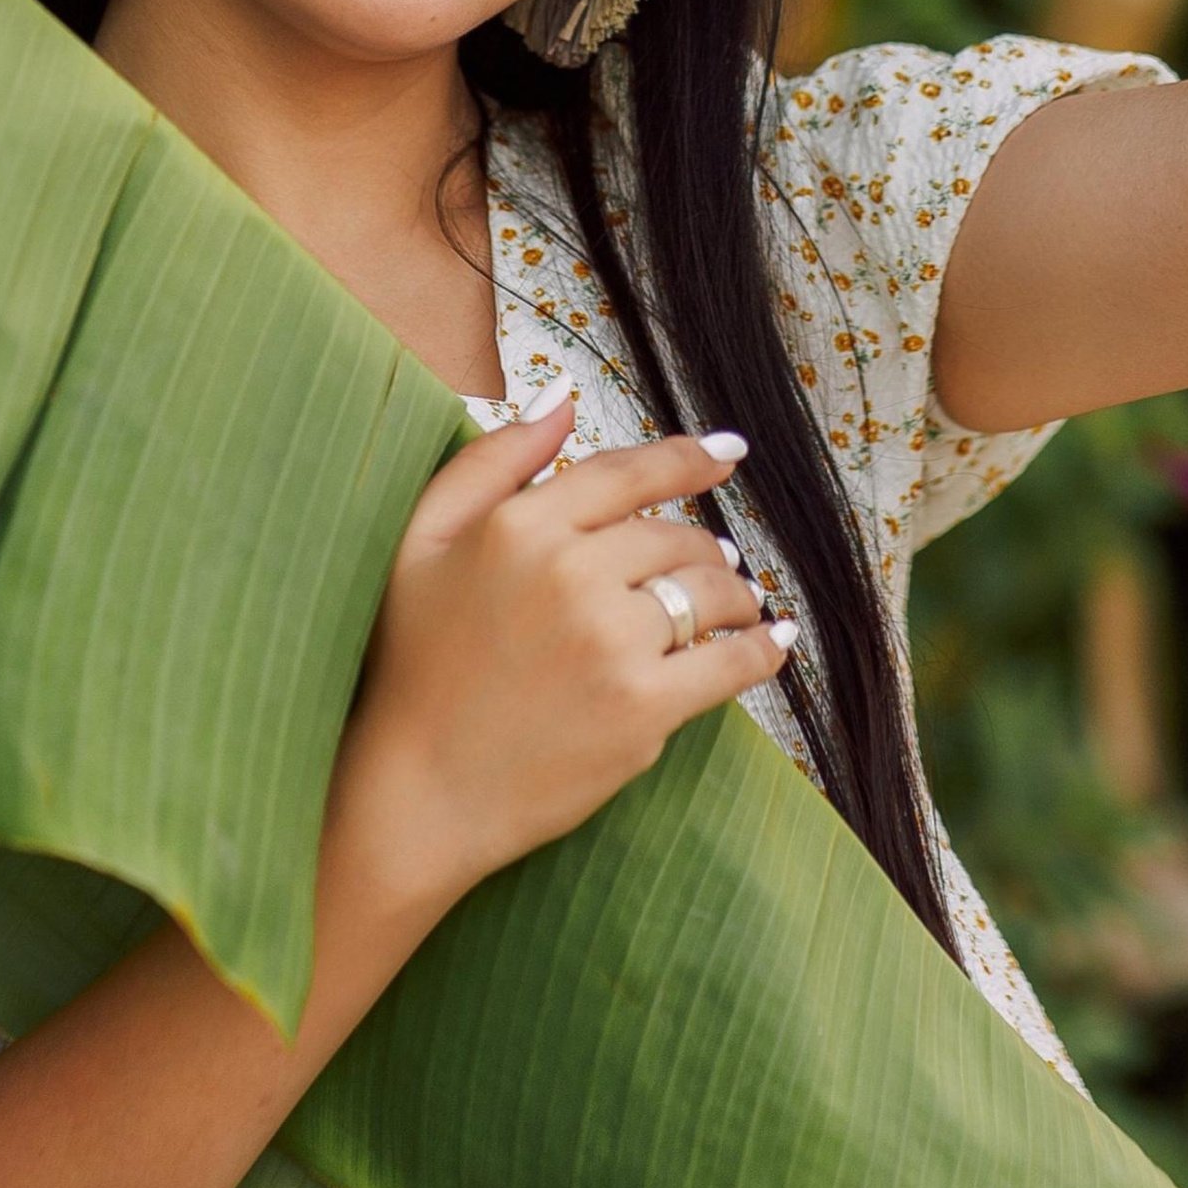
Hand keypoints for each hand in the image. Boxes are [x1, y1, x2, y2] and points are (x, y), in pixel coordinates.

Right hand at [335, 398, 789, 911]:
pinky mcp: (643, 708)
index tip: (728, 452)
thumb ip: (493, 459)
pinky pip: (730, 664)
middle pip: (675, 536)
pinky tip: (774, 642)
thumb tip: (560, 394)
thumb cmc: (414, 666)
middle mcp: (571, 573)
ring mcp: (612, 642)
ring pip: (710, 592)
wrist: (416, 793)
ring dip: (734, 595)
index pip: (628, 474)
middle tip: (708, 561)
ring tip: (737, 604)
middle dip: (700, 545)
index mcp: (520, 526)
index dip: (688, 457)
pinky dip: (762, 650)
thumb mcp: (422, 540)